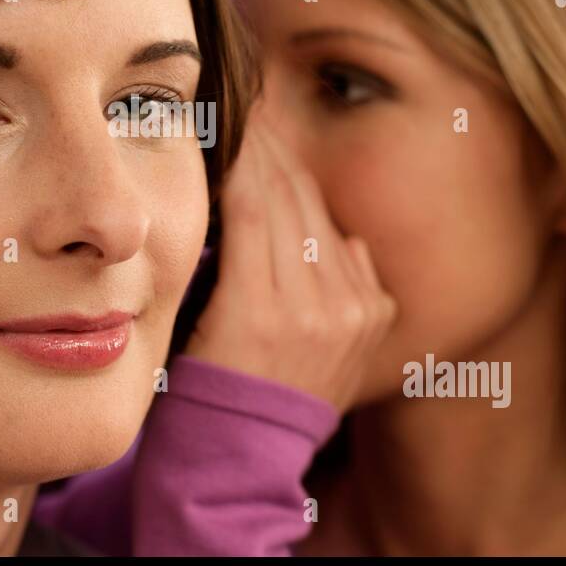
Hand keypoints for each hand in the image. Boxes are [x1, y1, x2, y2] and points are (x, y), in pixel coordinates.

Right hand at [183, 109, 397, 412]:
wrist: (246, 452)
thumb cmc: (198, 382)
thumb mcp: (191, 317)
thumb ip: (219, 253)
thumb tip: (233, 179)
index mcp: (257, 312)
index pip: (253, 202)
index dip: (242, 152)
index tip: (230, 115)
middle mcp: (314, 311)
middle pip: (292, 200)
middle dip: (269, 152)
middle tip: (252, 114)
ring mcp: (352, 314)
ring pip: (322, 218)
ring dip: (295, 181)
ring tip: (271, 149)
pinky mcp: (374, 317)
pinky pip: (349, 248)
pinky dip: (324, 230)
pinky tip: (300, 215)